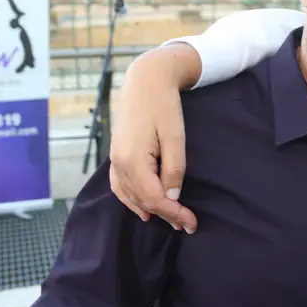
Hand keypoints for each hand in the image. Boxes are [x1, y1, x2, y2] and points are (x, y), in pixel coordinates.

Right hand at [108, 51, 195, 232]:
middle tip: (187, 225)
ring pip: (130, 196)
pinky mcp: (116, 155)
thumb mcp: (175, 137)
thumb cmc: (163, 106)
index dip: (174, 213)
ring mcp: (114, 160)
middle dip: (166, 215)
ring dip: (150, 210)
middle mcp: (118, 164)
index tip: (192, 222)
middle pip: (143, 200)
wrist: (145, 81)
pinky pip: (120, 187)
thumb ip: (174, 169)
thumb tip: (173, 196)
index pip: (154, 198)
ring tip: (172, 221)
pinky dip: (131, 201)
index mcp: (132, 160)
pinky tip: (143, 209)